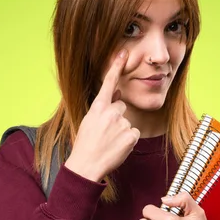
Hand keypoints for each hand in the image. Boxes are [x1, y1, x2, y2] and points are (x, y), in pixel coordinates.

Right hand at [65, 49, 139, 181]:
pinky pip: (133, 134)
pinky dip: (128, 142)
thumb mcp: (89, 121)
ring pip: (128, 122)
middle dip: (117, 117)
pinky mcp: (130, 136)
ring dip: (122, 131)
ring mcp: (121, 124)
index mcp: (97, 108)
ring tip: (109, 143)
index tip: (123, 53)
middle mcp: (110, 113)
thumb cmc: (85, 145)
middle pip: (121, 106)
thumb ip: (103, 107)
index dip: (116, 67)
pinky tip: (117, 148)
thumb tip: (116, 93)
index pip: (108, 83)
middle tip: (106, 133)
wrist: (86, 166)